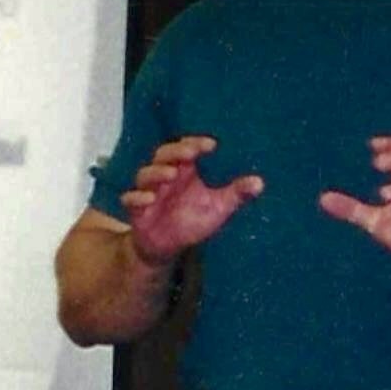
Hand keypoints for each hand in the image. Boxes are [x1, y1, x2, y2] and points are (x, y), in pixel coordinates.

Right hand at [121, 135, 261, 267]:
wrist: (167, 246)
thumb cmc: (193, 219)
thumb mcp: (218, 207)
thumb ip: (236, 194)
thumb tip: (260, 183)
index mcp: (185, 170)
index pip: (188, 148)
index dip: (196, 143)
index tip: (212, 145)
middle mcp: (165, 176)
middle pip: (164, 154)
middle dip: (176, 151)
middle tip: (190, 153)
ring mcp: (149, 191)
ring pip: (145, 174)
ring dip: (157, 172)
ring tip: (172, 174)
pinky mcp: (136, 210)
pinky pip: (130, 199)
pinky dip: (137, 197)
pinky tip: (149, 199)